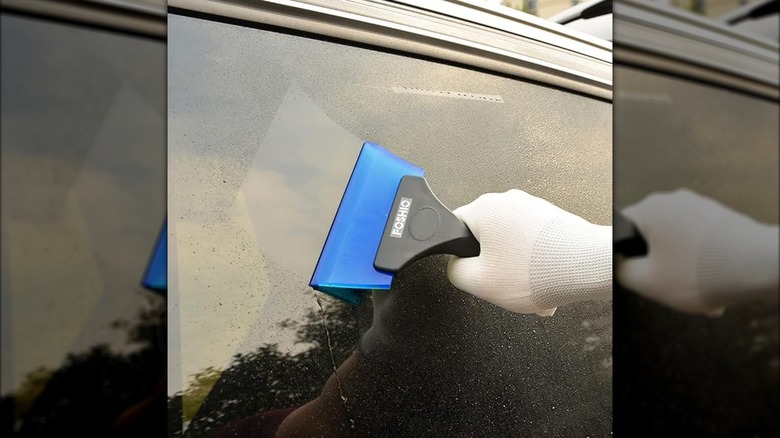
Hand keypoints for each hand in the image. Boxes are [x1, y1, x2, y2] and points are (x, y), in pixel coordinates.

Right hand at [447, 190, 611, 315]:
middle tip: (502, 281)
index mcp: (484, 208)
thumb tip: (457, 266)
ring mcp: (532, 207)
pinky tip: (543, 279)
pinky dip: (534, 261)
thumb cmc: (537, 271)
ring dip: (515, 266)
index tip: (472, 269)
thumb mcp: (478, 282)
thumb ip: (455, 272)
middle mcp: (508, 201)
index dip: (460, 254)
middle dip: (492, 263)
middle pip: (485, 237)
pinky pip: (532, 243)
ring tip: (528, 284)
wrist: (584, 268)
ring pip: (510, 243)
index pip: (455, 228)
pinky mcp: (550, 218)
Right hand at [617, 189, 778, 315]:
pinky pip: (697, 242)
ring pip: (675, 243)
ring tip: (696, 291)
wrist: (765, 266)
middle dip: (657, 266)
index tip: (635, 275)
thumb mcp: (648, 282)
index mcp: (649, 208)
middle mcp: (673, 200)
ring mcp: (699, 206)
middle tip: (667, 287)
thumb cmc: (704, 273)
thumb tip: (620, 264)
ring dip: (680, 268)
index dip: (622, 256)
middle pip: (649, 237)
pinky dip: (700, 263)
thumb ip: (621, 272)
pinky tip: (713, 283)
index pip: (619, 229)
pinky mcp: (719, 217)